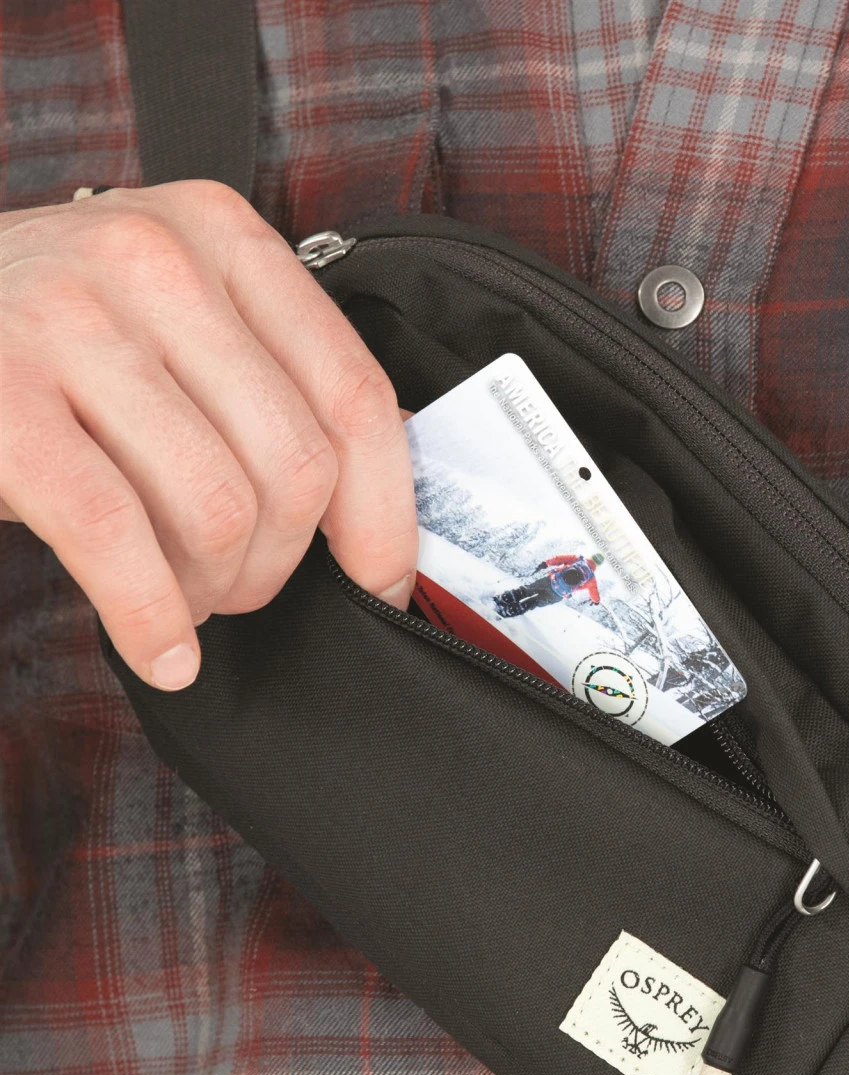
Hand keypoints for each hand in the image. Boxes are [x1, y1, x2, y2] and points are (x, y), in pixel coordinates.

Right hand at [0, 181, 416, 689]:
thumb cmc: (51, 347)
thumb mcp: (175, 326)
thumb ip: (274, 387)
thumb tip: (379, 508)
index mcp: (225, 236)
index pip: (356, 396)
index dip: (385, 516)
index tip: (380, 583)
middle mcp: (157, 257)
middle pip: (295, 464)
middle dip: (280, 563)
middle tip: (239, 589)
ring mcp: (68, 314)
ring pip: (218, 506)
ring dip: (212, 588)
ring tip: (184, 600)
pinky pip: (113, 532)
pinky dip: (150, 615)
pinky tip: (161, 652)